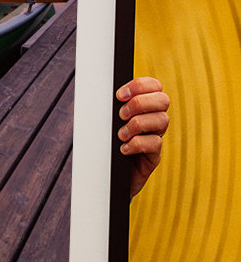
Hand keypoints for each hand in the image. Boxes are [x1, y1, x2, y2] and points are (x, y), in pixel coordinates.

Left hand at [116, 76, 169, 197]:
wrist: (106, 176)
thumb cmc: (105, 145)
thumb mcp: (106, 123)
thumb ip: (110, 107)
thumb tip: (98, 91)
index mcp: (144, 107)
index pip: (154, 86)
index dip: (140, 85)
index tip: (119, 95)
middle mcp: (153, 120)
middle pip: (163, 100)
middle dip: (139, 103)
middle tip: (121, 115)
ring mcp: (155, 137)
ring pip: (162, 120)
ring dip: (137, 124)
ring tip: (121, 135)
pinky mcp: (154, 156)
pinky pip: (155, 143)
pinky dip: (137, 144)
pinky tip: (123, 149)